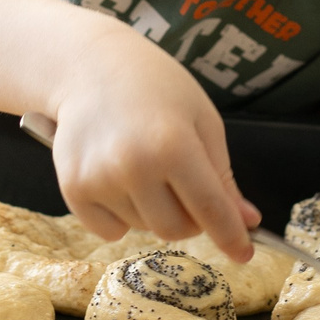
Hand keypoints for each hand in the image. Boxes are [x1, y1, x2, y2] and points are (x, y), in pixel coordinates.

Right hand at [46, 22, 258, 262]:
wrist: (90, 66)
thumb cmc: (155, 87)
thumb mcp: (201, 120)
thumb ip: (222, 175)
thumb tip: (246, 221)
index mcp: (173, 144)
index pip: (210, 209)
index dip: (231, 236)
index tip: (243, 254)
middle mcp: (133, 165)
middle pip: (176, 229)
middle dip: (188, 218)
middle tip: (182, 185)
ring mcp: (99, 178)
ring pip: (143, 229)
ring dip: (153, 210)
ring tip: (143, 165)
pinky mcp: (73, 188)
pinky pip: (109, 230)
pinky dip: (120, 216)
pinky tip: (117, 177)